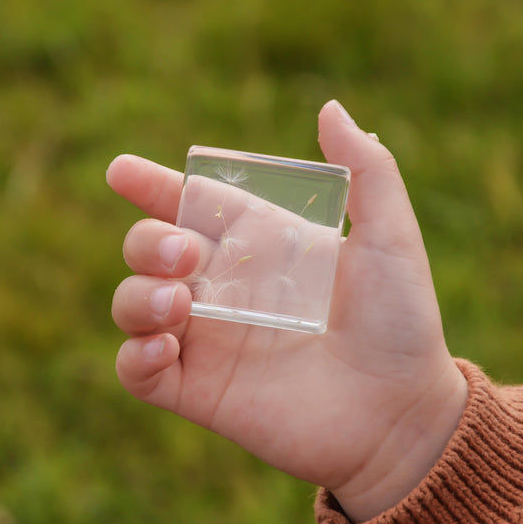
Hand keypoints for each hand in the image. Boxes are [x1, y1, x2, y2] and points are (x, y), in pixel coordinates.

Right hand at [107, 100, 467, 521]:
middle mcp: (223, 287)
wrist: (401, 414)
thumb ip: (367, 172)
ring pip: (132, 303)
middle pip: (148, 247)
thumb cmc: (400, 324)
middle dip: (147, 240)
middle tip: (187, 255)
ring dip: (137, 295)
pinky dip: (135, 355)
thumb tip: (331, 109)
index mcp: (257, 244)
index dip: (151, 184)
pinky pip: (136, 370)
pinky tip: (166, 346)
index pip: (188, 204)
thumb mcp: (390, 239)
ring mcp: (207, 341)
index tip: (121, 171)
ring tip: (179, 302)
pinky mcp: (198, 391)